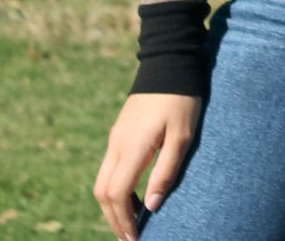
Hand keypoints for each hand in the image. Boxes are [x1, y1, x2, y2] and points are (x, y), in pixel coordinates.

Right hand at [93, 92, 201, 240]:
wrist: (168, 62)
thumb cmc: (180, 99)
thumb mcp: (181, 136)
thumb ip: (166, 171)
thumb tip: (150, 207)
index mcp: (131, 147)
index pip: (117, 194)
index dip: (124, 220)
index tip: (135, 238)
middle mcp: (117, 144)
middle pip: (103, 192)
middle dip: (113, 219)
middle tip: (129, 238)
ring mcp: (115, 137)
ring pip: (103, 181)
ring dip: (113, 205)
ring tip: (131, 222)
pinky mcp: (120, 131)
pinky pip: (109, 167)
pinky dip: (116, 188)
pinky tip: (133, 195)